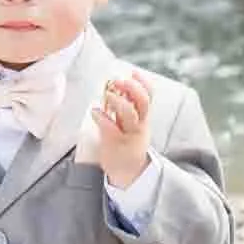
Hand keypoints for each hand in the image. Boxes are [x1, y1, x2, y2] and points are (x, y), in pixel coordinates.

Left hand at [91, 68, 152, 189]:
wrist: (128, 172)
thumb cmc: (126, 142)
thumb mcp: (132, 124)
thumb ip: (126, 106)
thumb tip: (114, 86)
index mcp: (143, 118)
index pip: (149, 96)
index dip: (143, 82)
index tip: (133, 71)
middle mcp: (140, 125)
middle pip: (143, 102)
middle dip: (132, 88)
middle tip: (118, 80)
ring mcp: (129, 135)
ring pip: (131, 115)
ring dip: (118, 101)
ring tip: (107, 95)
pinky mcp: (116, 144)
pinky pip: (111, 129)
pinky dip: (102, 118)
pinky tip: (94, 111)